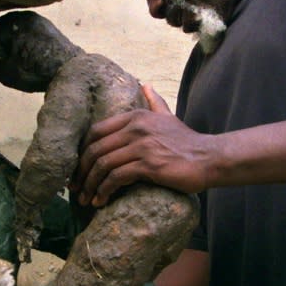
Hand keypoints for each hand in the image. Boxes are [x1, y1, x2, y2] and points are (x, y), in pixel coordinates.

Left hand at [72, 85, 212, 206]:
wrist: (209, 158)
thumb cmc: (187, 141)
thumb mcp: (168, 117)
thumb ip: (155, 102)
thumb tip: (145, 84)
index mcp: (135, 116)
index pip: (95, 131)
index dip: (81, 152)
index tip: (77, 169)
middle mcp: (135, 128)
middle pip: (94, 149)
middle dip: (80, 172)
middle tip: (76, 188)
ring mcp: (142, 146)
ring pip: (102, 165)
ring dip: (90, 185)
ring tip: (87, 200)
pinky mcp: (149, 164)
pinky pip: (116, 177)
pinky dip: (105, 191)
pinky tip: (102, 201)